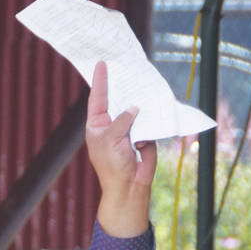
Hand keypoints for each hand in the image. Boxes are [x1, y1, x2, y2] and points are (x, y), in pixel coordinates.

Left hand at [83, 61, 156, 238]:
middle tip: (123, 63)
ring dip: (138, 98)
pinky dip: (150, 114)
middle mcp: (111, 125)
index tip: (101, 63)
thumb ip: (122, 120)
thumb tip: (135, 107)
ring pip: (134, 109)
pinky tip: (153, 102)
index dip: (100, 81)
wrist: (129, 186)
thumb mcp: (112, 139)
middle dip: (121, 85)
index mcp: (97, 125)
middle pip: (117, 100)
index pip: (97, 99)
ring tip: (141, 79)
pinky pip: (147, 120)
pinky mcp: (143, 134)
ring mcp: (128, 129)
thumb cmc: (112, 165)